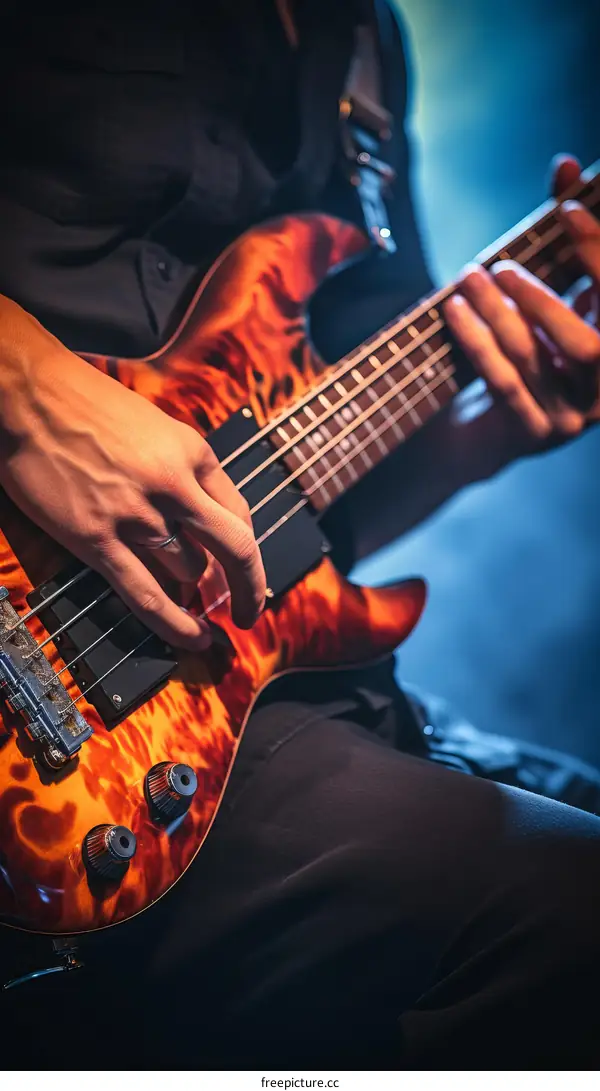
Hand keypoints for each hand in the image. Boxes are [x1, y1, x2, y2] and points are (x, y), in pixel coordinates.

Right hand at [0, 297, 265, 649]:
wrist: (29, 394)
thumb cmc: (86, 404)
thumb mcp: (157, 425)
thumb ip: (188, 468)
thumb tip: (208, 519)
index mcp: (193, 451)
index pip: (240, 513)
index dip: (248, 552)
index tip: (248, 574)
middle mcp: (174, 484)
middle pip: (234, 549)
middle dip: (249, 588)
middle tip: (249, 613)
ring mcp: (137, 514)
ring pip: (189, 570)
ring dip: (188, 586)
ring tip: (180, 595)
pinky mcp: (98, 539)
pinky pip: (149, 595)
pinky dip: (176, 624)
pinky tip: (193, 637)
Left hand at [444, 155, 599, 449]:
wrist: (490, 430)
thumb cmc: (530, 345)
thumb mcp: (549, 290)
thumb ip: (563, 232)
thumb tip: (565, 164)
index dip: (597, 251)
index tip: (567, 209)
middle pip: (592, 344)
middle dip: (545, 298)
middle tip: (502, 267)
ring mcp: (572, 417)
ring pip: (538, 360)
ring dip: (498, 314)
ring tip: (468, 278)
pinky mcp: (532, 435)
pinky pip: (504, 386)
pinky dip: (478, 345)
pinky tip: (453, 311)